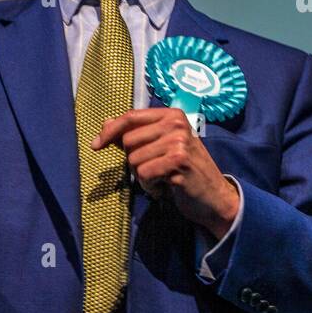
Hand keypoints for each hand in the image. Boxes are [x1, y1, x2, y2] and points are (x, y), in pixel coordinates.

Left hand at [90, 108, 239, 239]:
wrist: (215, 196)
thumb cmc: (186, 171)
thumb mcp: (163, 147)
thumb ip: (137, 134)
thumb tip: (106, 123)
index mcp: (173, 115)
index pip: (131, 117)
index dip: (110, 131)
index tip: (96, 145)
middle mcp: (177, 124)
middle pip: (129, 141)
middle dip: (135, 160)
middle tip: (156, 169)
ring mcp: (179, 142)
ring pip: (134, 160)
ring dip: (144, 176)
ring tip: (163, 179)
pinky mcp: (178, 162)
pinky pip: (143, 174)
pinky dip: (150, 186)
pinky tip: (166, 187)